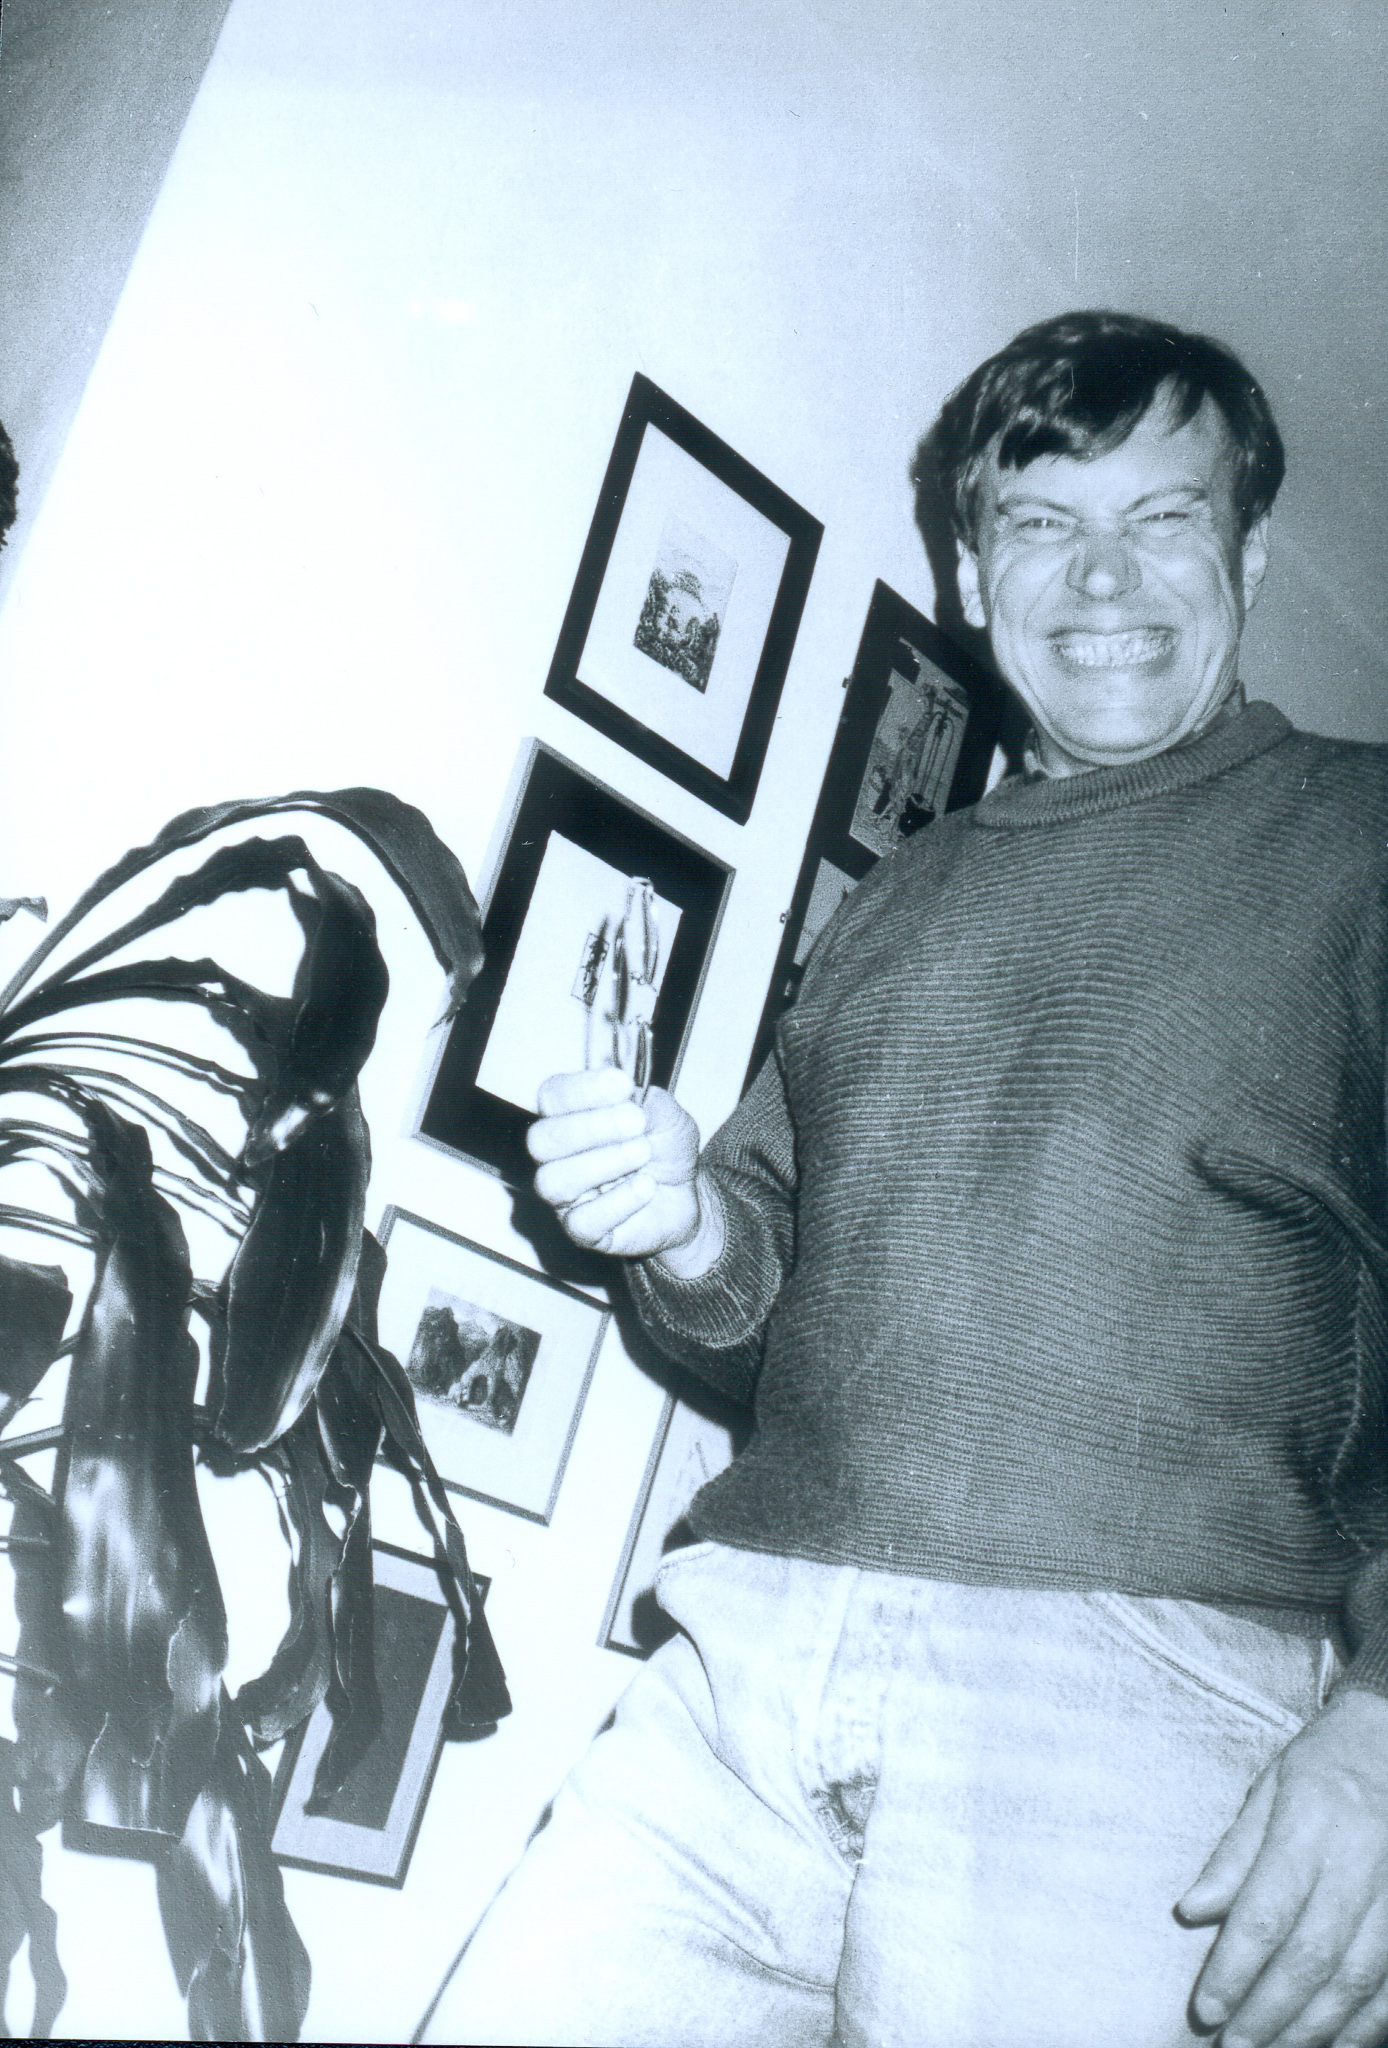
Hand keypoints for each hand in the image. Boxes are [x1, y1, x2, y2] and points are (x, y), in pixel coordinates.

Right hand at [527, 1068, 702, 1257]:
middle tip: (636, 1121)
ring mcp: (567, 1197)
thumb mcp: (667, 1115)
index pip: (552, 1096)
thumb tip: (626, 1098)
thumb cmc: (664, 1149)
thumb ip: (646, 1102)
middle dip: (589, 1127)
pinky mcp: (584, 1231)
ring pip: (554, 1181)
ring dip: (602, 1163)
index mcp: (569, 1116)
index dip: (582, 1089)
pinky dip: (618, 1201)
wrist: (688, 1196)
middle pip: (541, 1140)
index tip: (622, 1084)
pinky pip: (582, 1222)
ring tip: (643, 1153)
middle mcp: (558, 1156)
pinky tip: (646, 1187)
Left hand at [1179, 1686, 1387, 2046]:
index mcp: (1311, 1825)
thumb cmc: (1326, 1763)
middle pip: (1312, 1955)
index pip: (1266, 1911)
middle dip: (1270, 2012)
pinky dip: (1368, 2023)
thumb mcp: (1271, 1787)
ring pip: (1359, 1980)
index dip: (1235, 1968)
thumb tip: (1191, 1912)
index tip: (1206, 2010)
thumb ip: (1234, 1854)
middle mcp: (1359, 1863)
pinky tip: (1336, 2044)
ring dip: (1316, 2028)